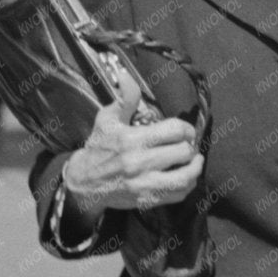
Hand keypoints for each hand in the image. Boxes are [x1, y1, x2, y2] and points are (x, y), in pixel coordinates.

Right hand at [60, 94, 201, 218]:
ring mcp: (144, 184)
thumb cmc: (98, 148)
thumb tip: (126, 76)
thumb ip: (125, 99)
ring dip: (195, 168)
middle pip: (183, 152)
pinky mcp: (146, 200)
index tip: (185, 131)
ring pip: (184, 178)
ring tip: (195, 161)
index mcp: (132, 140)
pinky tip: (186, 177)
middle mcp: (139, 163)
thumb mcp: (107, 120)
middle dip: (190, 146)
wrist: (82, 183)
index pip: (174, 131)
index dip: (186, 128)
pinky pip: (176, 195)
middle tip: (188, 144)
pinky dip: (187, 186)